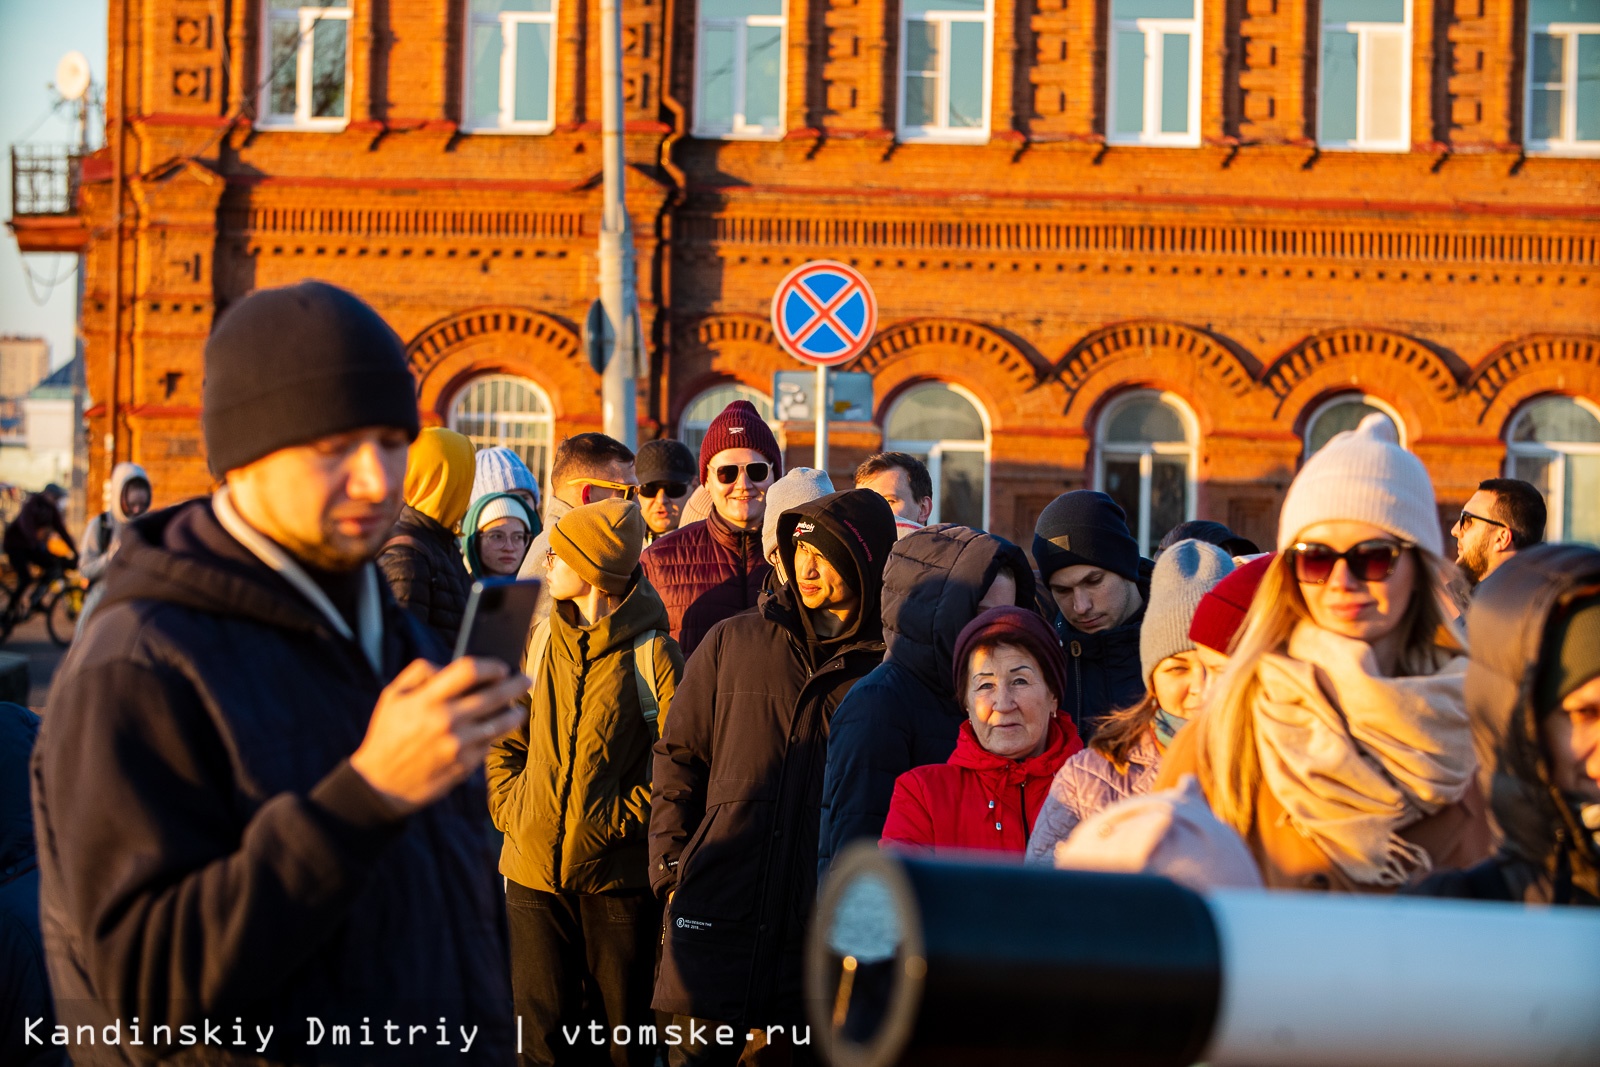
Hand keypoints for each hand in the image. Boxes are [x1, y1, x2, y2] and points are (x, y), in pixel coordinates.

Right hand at [350, 657, 530, 814]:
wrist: (381, 785)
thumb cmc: (387, 735)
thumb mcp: (392, 696)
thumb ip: (420, 673)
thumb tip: (450, 665)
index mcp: (427, 700)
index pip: (468, 671)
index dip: (490, 666)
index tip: (501, 667)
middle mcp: (446, 720)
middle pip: (494, 695)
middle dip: (515, 685)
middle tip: (527, 681)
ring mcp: (458, 744)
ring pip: (500, 723)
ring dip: (514, 713)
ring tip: (519, 709)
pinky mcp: (465, 765)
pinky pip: (489, 744)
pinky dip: (496, 735)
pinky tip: (497, 730)